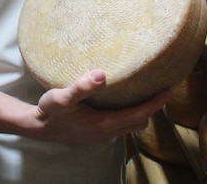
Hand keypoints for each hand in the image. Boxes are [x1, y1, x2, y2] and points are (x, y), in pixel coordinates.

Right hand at [30, 69, 171, 143]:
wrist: (38, 128)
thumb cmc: (50, 112)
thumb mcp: (62, 97)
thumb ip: (82, 86)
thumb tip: (101, 74)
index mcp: (105, 123)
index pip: (140, 114)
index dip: (156, 102)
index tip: (169, 88)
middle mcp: (108, 131)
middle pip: (140, 121)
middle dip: (153, 106)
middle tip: (160, 86)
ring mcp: (103, 133)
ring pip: (132, 124)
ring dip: (141, 111)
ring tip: (145, 91)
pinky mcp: (97, 130)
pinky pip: (122, 124)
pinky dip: (130, 113)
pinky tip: (123, 99)